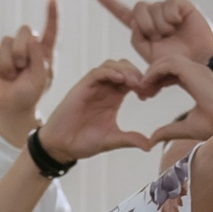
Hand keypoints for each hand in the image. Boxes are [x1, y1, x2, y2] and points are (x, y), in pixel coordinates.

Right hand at [0, 1, 57, 147]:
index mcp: (44, 51)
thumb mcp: (41, 78)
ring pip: (8, 41)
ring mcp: (11, 50)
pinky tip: (5, 75)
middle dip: (22, 49)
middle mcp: (28, 46)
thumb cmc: (30, 94)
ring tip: (14, 75)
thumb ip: (39, 58)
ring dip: (10, 62)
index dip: (51, 15)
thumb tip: (30, 38)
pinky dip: (1, 66)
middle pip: (24, 30)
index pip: (50, 30)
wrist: (12, 107)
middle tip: (23, 67)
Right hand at [37, 59, 155, 164]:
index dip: (143, 83)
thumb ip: (130, 139)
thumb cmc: (84, 142)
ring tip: (135, 83)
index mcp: (113, 98)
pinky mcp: (82, 88)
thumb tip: (150, 146)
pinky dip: (110, 72)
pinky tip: (121, 80)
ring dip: (125, 70)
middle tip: (144, 87)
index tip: (150, 94)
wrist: (62, 146)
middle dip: (137, 73)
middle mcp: (104, 89)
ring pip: (111, 65)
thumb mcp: (113, 140)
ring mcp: (93, 87)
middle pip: (124, 67)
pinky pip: (97, 73)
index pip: (131, 80)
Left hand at [94, 0, 212, 68]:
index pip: (123, 14)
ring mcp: (167, 9)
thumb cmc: (178, 65)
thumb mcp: (153, 62)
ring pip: (153, 8)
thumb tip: (134, 38)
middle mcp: (153, 16)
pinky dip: (172, 16)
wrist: (200, 63)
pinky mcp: (181, 5)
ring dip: (162, 25)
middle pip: (137, 8)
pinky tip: (180, 23)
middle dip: (146, 25)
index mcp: (143, 29)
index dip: (110, 3)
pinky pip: (168, 4)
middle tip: (160, 37)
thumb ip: (138, 49)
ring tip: (173, 33)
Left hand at [135, 47, 212, 148]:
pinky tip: (146, 86)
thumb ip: (168, 131)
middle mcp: (197, 71)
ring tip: (140, 89)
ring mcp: (196, 68)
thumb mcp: (185, 128)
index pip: (172, 74)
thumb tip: (151, 140)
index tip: (146, 96)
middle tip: (139, 92)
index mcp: (197, 81)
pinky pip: (167, 64)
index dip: (157, 82)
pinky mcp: (193, 70)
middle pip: (167, 65)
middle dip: (151, 76)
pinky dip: (154, 72)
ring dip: (150, 73)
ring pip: (165, 61)